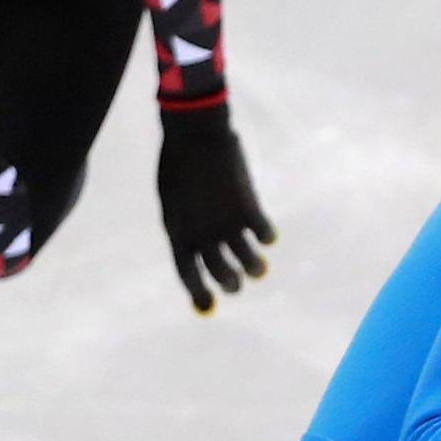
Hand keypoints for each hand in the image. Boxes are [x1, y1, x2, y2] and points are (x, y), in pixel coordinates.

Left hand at [157, 105, 273, 313]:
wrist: (195, 133)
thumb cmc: (178, 162)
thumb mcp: (172, 199)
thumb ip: (185, 224)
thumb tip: (200, 246)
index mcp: (177, 232)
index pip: (188, 274)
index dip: (198, 294)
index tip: (208, 307)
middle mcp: (202, 234)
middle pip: (220, 273)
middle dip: (230, 284)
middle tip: (236, 285)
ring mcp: (226, 222)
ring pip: (248, 261)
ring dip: (255, 269)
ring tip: (259, 270)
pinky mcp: (248, 207)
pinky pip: (264, 234)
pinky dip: (268, 237)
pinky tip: (268, 234)